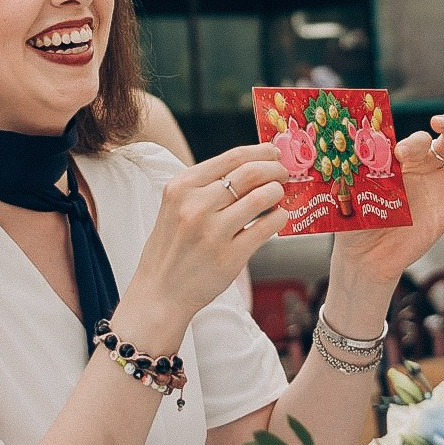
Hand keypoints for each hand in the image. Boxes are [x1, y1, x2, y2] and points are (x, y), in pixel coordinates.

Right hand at [120, 145, 289, 342]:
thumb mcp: (175, 206)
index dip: (260, 152)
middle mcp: (195, 206)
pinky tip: (277, 218)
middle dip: (275, 169)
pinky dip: (279, 218)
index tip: (274, 152)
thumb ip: (205, 186)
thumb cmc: (172, 248)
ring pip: (263, 197)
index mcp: (181, 187)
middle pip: (251, 173)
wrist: (160, 292)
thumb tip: (251, 165)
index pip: (232, 157)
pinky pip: (267, 227)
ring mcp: (213, 232)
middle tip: (283, 174)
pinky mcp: (230, 256)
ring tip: (279, 197)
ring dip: (278, 192)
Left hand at [330, 116, 443, 300]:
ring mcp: (437, 191)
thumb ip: (358, 173)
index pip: (415, 141)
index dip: (413, 142)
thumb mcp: (354, 193)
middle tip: (440, 122)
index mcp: (400, 162)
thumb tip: (352, 151)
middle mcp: (422, 171)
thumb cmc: (356, 222)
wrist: (366, 256)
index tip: (403, 152)